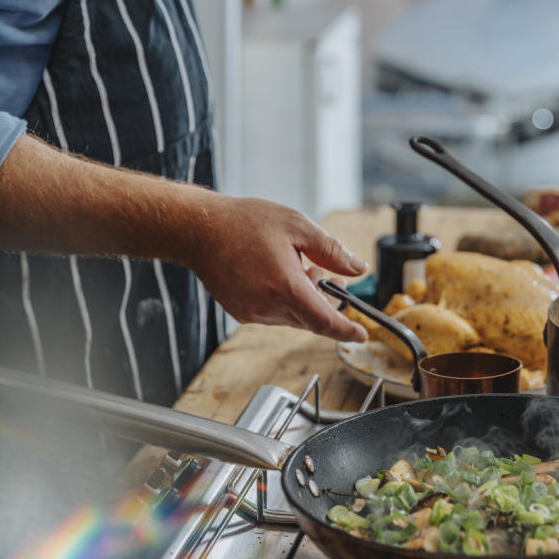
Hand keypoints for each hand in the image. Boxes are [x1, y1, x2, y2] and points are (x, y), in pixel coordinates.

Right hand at [189, 196, 368, 341]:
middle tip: (330, 277)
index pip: (324, 322)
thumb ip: (331, 251)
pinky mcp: (240, 312)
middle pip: (310, 319)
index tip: (361, 335)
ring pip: (292, 316)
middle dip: (326, 302)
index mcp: (284, 287)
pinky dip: (285, 300)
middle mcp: (266, 307)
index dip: (346, 331)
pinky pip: (273, 313)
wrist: (197, 228)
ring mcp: (251, 312)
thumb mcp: (297, 226)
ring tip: (301, 267)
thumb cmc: (243, 222)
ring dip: (304, 298)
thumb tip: (358, 268)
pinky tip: (280, 274)